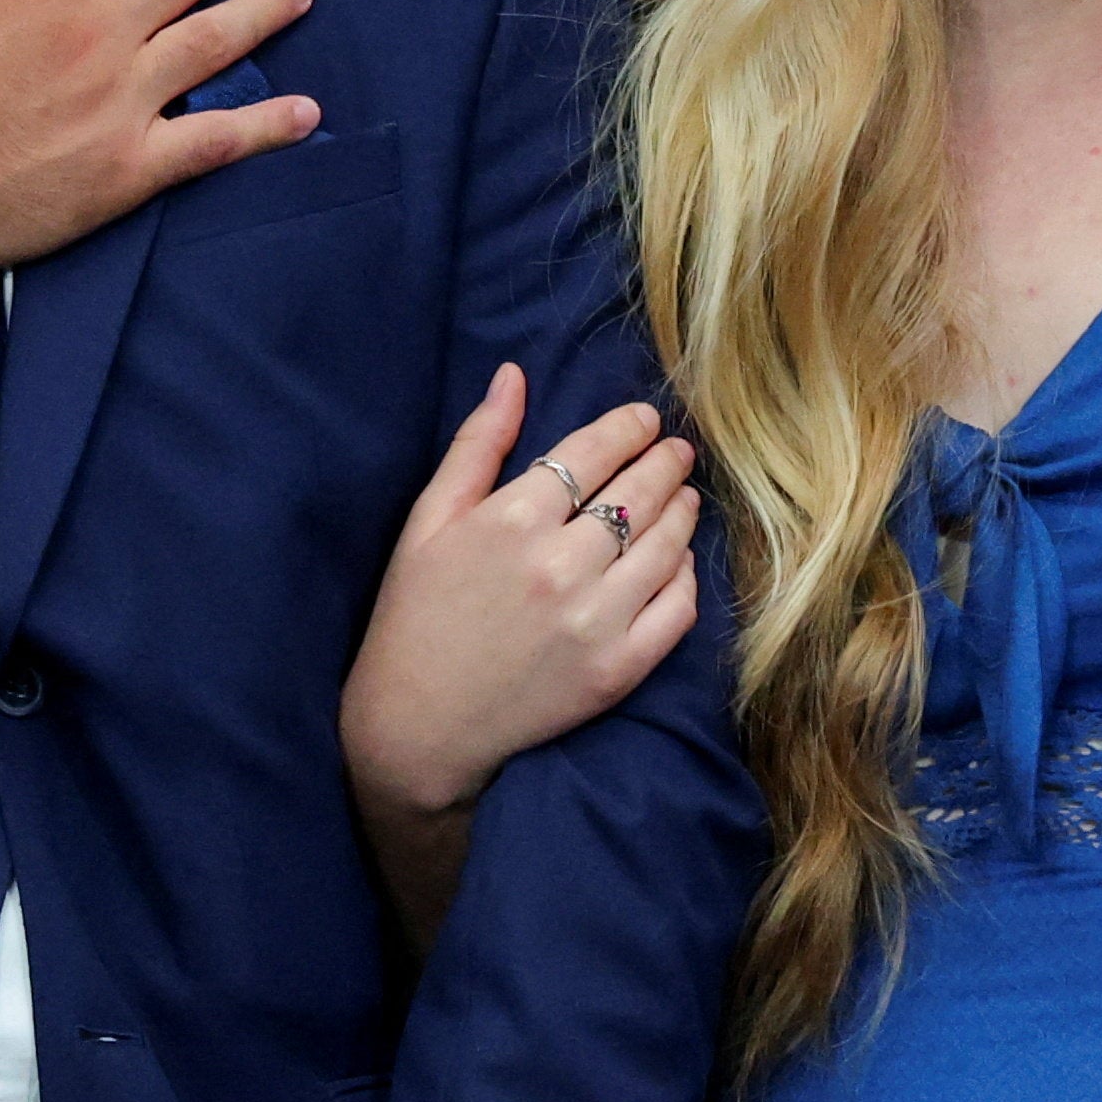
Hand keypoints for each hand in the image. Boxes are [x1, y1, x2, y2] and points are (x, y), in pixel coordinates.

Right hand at [343, 368, 703, 829]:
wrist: (416, 728)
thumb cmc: (415, 616)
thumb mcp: (429, 521)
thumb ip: (476, 444)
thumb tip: (513, 374)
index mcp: (511, 520)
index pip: (594, 452)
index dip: (629, 428)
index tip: (646, 419)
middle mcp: (560, 566)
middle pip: (640, 493)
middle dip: (666, 462)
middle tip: (679, 451)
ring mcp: (596, 621)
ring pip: (667, 545)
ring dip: (684, 512)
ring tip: (686, 496)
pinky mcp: (618, 671)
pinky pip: (678, 609)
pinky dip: (686, 577)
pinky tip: (679, 561)